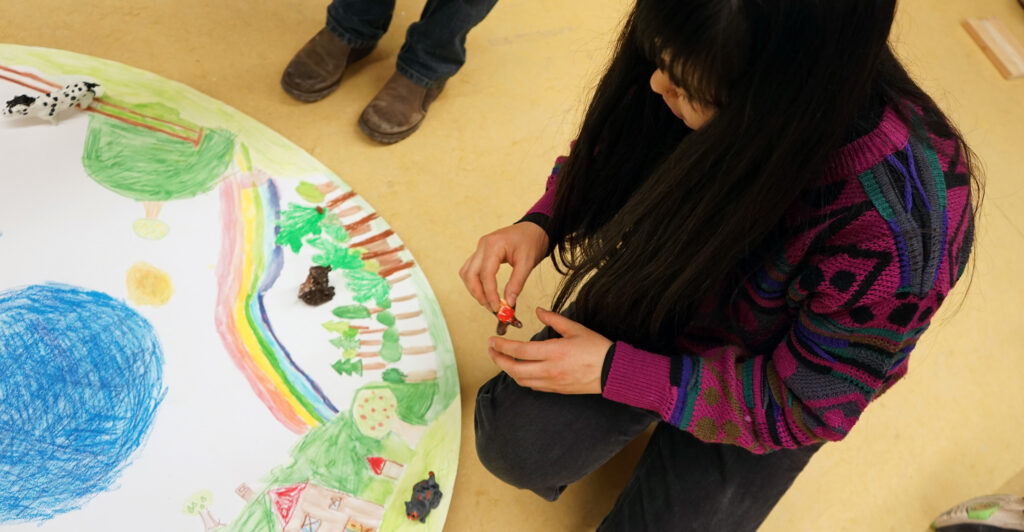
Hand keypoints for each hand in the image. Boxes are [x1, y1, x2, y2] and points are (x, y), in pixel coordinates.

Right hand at [460, 222, 548, 310]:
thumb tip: (509, 303)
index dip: (489, 293)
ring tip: (489, 301)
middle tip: (492, 307)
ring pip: (467, 273)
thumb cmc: (531, 241)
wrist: (534, 229)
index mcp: (493, 245)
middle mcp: (482, 245)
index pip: (485, 274)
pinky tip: (486, 291)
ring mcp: (480, 248)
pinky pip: (471, 269)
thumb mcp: (527, 263)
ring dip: (474, 289)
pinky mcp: (481, 252)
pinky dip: (475, 282)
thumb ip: (517, 283)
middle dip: (478, 294)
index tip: (497, 308)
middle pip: (470, 274)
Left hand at [488, 308, 611, 394]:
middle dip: (498, 359)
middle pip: (514, 369)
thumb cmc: (596, 348)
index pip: (519, 350)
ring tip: (502, 359)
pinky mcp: (556, 389)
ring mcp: (552, 382)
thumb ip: (553, 319)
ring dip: (508, 370)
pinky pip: (533, 386)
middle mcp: (550, 369)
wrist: (613, 371)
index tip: (492, 340)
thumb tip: (538, 311)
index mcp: (553, 351)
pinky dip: (522, 378)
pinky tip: (520, 369)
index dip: (502, 346)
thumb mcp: (575, 328)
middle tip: (491, 350)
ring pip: (521, 380)